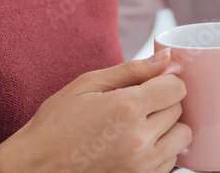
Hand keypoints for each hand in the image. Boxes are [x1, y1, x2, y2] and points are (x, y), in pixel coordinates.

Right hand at [0, 48, 190, 172]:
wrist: (38, 165)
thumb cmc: (57, 122)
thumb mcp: (89, 84)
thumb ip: (133, 69)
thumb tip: (167, 58)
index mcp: (127, 108)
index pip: (176, 87)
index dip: (165, 79)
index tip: (150, 82)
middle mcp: (140, 139)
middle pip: (179, 110)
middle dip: (164, 101)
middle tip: (138, 102)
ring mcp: (142, 165)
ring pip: (182, 137)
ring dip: (168, 127)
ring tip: (141, 124)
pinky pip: (170, 161)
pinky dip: (161, 149)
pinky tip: (137, 143)